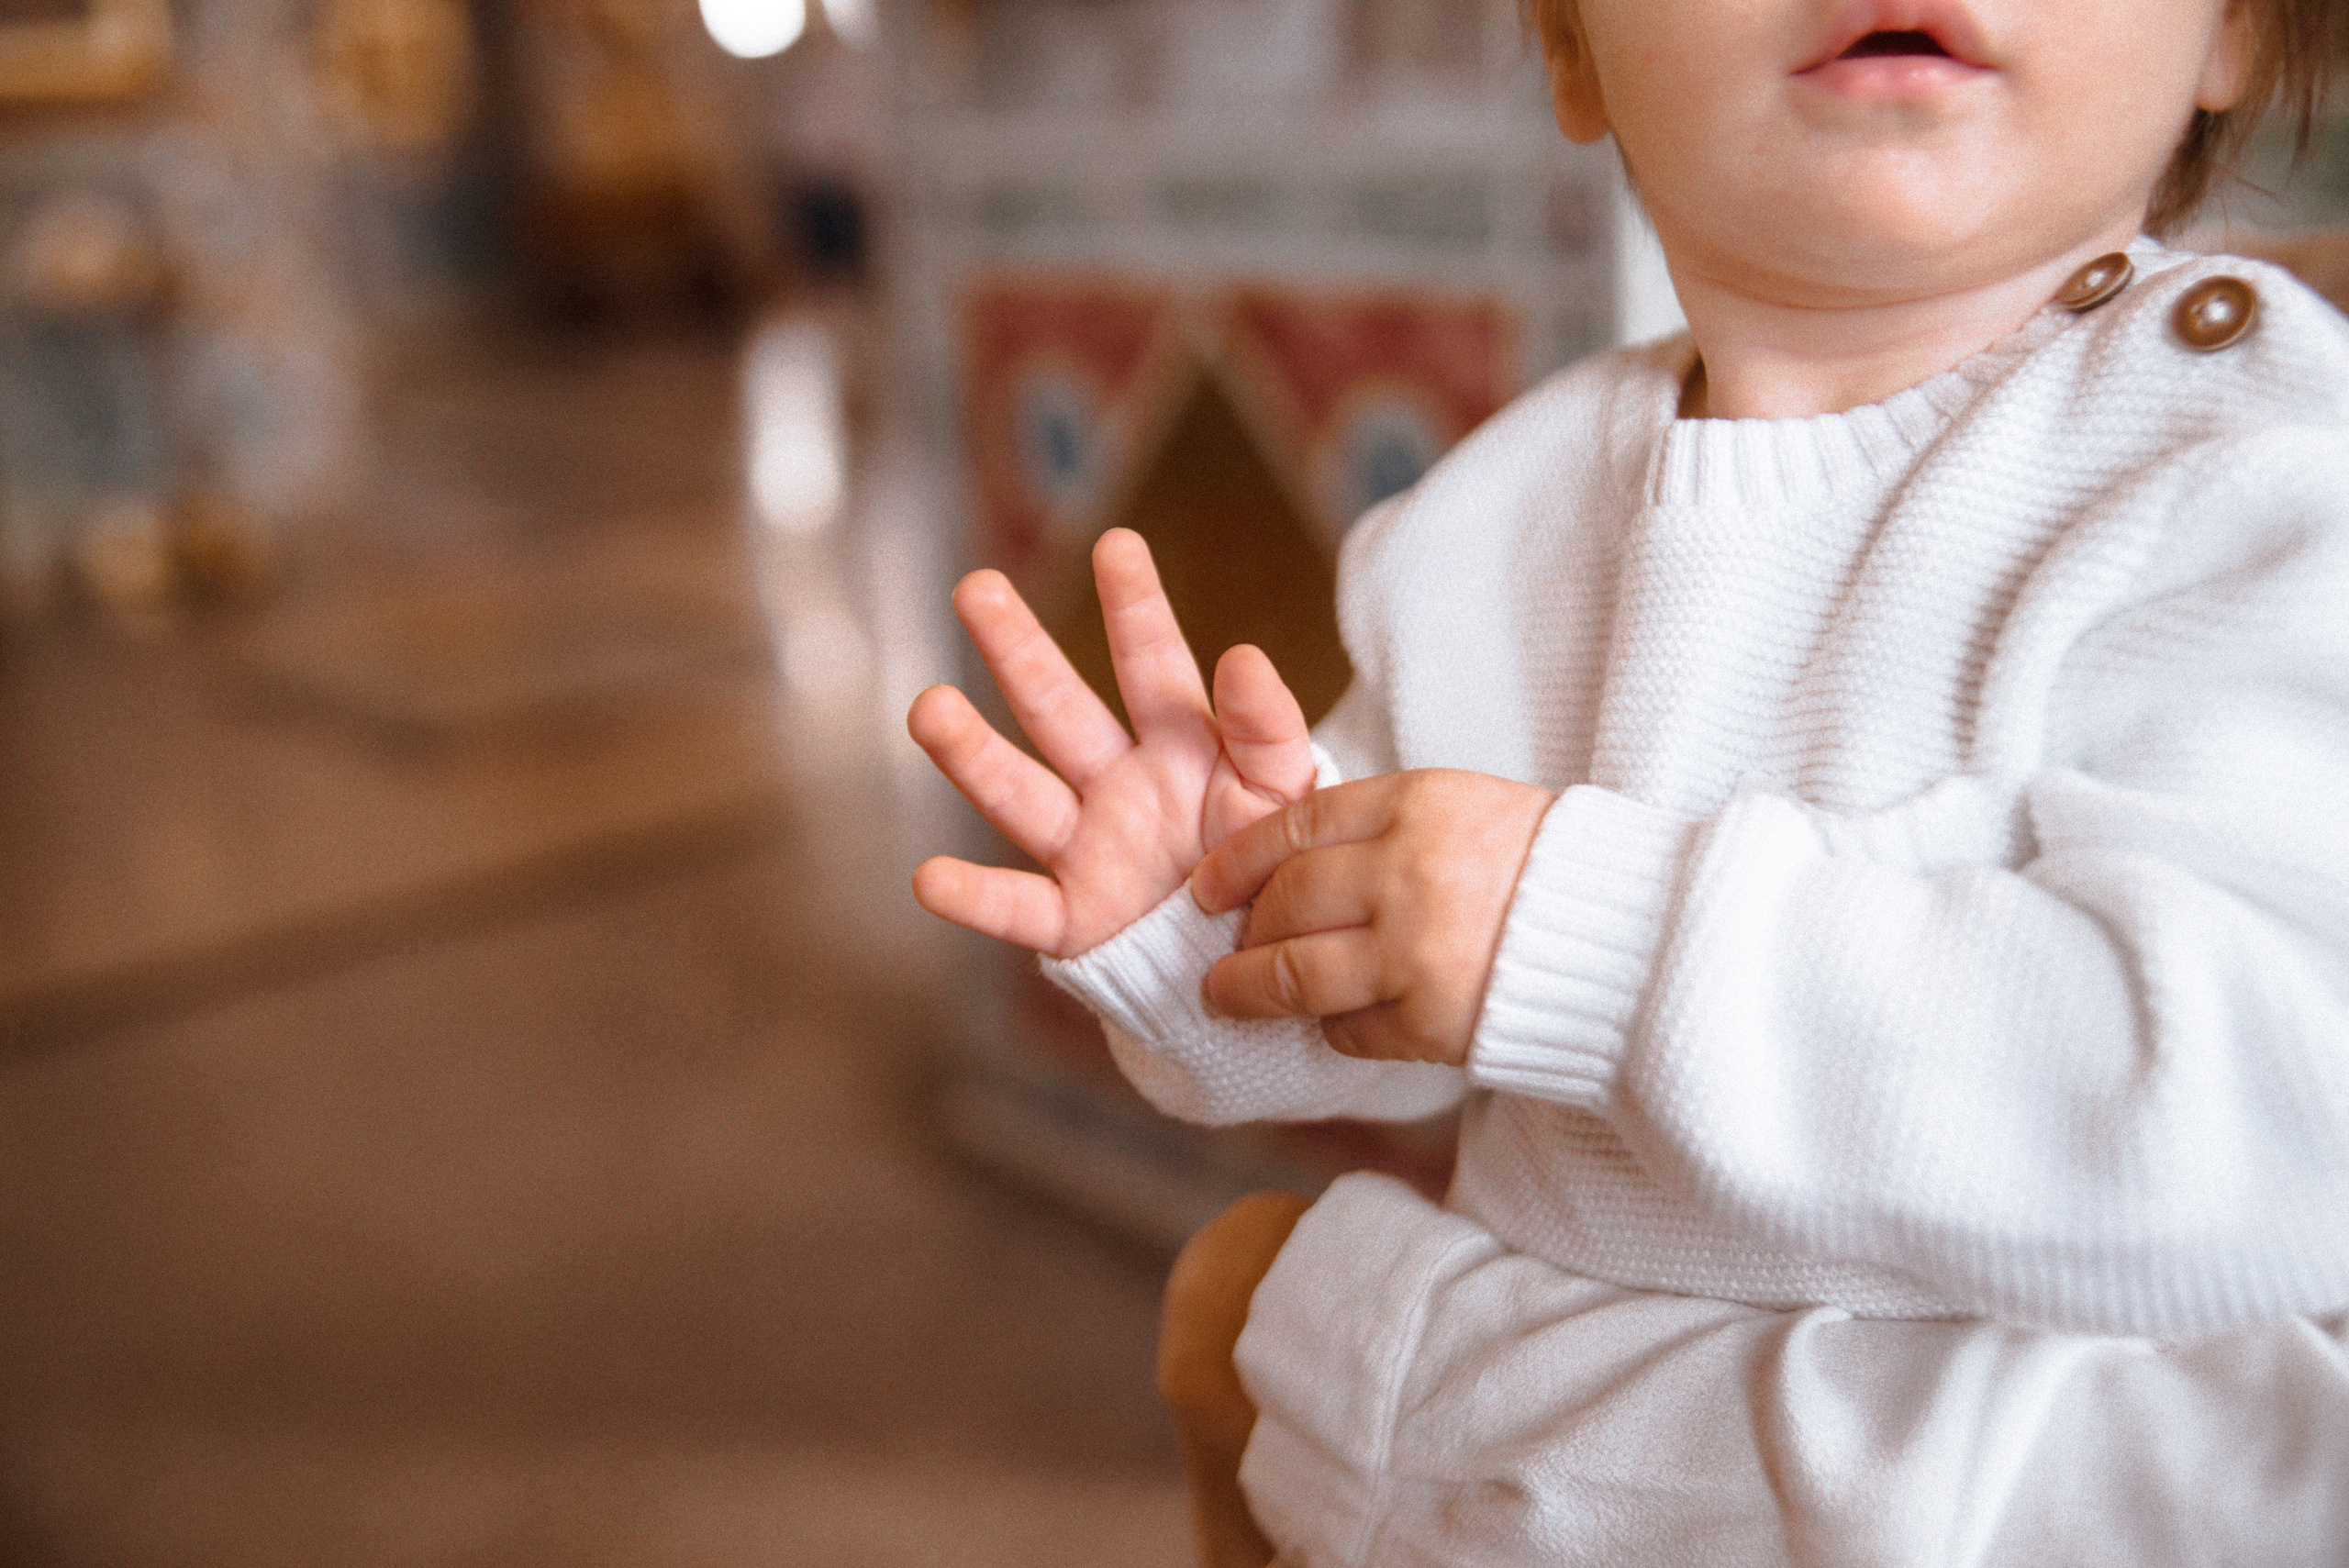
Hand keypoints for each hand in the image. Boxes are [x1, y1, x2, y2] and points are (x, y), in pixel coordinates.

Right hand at [909, 529, 1316, 958]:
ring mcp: (1089, 849)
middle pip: (1057, 707)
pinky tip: (928, 877)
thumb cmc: (1276, 865)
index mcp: (1180, 744)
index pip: (1152, 663)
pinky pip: (1017, 908)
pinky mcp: (1075, 922)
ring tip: (927, 710)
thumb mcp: (1289, 793)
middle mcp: (1119, 784)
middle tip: (976, 589)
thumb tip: (1244, 656)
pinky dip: (973, 897)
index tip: (1118, 545)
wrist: (1266, 959)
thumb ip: (1269, 731)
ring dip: (971, 754)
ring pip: (1020, 793)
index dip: (1135, 607)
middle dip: (1017, 648)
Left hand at [1191, 770, 1555, 1065]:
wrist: (1639, 938)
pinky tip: (1337, 1021)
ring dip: (1249, 990)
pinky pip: (1348, 1030)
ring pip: (1295, 974)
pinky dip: (1333, 1028)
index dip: (1238, 860)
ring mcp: (1414, 951)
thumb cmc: (1548, 870)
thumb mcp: (1465, 808)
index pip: (1295, 825)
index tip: (1207, 886)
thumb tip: (1291, 864)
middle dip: (1243, 931)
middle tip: (1222, 950)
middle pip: (1285, 902)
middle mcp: (1405, 873)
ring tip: (1226, 996)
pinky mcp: (1429, 1021)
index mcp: (1415, 805)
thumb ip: (1382, 828)